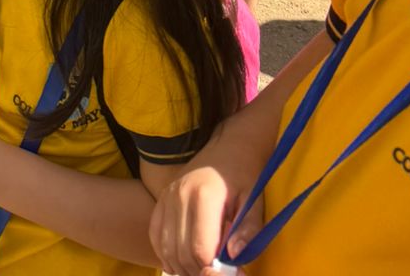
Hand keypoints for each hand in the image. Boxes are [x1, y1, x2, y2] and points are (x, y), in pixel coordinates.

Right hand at [149, 160, 262, 275]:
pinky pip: (156, 235)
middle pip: (182, 253)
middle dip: (199, 272)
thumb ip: (248, 229)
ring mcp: (166, 196)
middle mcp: (179, 195)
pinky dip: (166, 254)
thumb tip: (235, 256)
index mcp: (204, 196)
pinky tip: (182, 261)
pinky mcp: (161, 199)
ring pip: (166, 248)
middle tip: (217, 273)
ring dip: (183, 267)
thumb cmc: (244, 175)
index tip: (230, 273)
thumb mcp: (254, 200)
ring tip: (202, 269)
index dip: (214, 270)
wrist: (229, 146)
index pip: (200, 249)